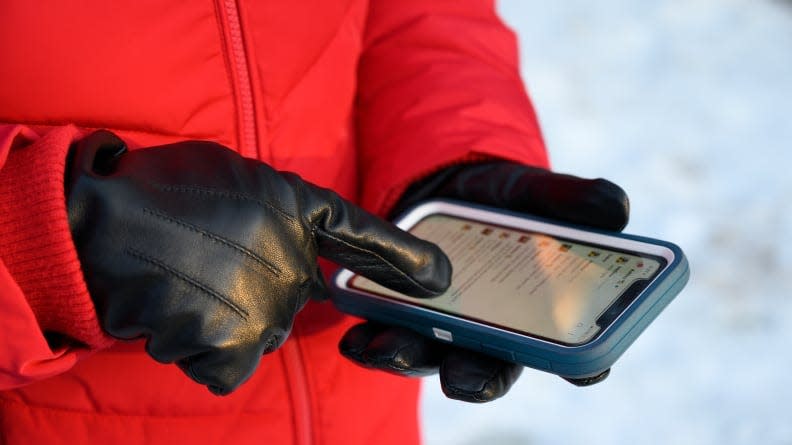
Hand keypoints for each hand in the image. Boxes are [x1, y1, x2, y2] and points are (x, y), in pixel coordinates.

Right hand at [67, 130, 450, 394]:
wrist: (100, 221)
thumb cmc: (164, 190)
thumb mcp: (240, 178)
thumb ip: (284, 216)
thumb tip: (311, 261)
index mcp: (295, 208)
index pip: (362, 238)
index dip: (402, 259)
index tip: (438, 282)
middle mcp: (291, 260)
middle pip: (293, 298)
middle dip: (256, 288)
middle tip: (206, 259)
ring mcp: (265, 307)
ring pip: (257, 331)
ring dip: (224, 318)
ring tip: (185, 281)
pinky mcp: (232, 347)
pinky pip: (228, 364)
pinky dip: (203, 349)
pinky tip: (179, 314)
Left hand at [340, 161, 628, 401]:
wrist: (442, 187)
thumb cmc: (501, 198)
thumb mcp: (531, 190)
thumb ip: (566, 199)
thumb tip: (617, 208)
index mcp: (538, 313)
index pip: (569, 349)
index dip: (582, 363)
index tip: (585, 368)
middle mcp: (492, 333)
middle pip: (490, 368)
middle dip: (474, 378)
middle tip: (462, 380)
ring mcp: (443, 329)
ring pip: (431, 358)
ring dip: (409, 360)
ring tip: (387, 351)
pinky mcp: (400, 317)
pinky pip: (385, 338)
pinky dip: (368, 343)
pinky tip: (354, 340)